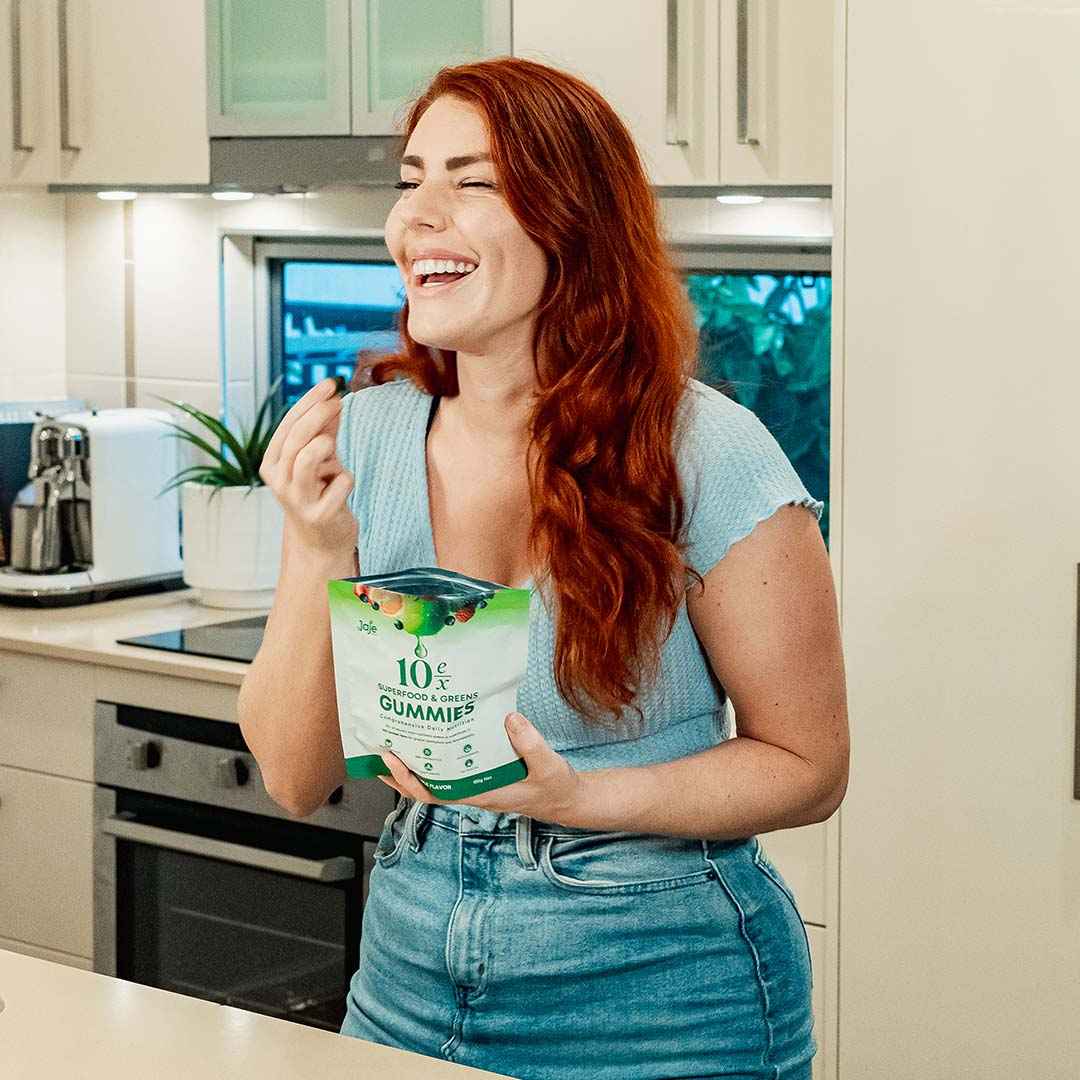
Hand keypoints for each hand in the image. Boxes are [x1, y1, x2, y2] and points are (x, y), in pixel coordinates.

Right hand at [259, 377, 355, 556]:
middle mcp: (278, 481)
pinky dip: (347, 479)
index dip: (309, 402)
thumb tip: (334, 397)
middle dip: (319, 413)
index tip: (330, 385)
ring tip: (331, 446)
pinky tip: (342, 488)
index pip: (288, 425)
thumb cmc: (319, 492)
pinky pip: (340, 484)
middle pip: (297, 438)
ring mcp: (297, 500)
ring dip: (324, 444)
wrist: (322, 542)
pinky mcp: (319, 515)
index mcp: (272, 463)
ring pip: (307, 459)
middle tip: (339, 399)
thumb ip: (324, 430)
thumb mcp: (320, 458)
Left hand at [377, 712, 584, 825]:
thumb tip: (509, 718)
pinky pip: (451, 773)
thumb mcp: (548, 765)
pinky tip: (433, 742)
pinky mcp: (483, 778)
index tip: (391, 760)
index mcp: (482, 793)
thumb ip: (530, 743)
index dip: (409, 780)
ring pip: (435, 782)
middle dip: (398, 774)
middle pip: (425, 790)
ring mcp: (476, 787)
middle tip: (378, 749)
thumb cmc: (556, 787)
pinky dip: (436, 761)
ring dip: (413, 767)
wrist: (567, 800)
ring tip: (396, 743)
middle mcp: (473, 792)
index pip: (435, 793)